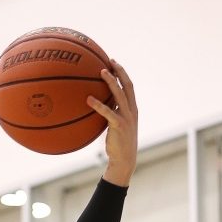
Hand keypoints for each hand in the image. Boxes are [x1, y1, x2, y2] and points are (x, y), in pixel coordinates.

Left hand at [88, 61, 137, 187]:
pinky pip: (108, 112)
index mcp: (132, 109)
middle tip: (109, 60)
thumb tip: (99, 106)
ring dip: (111, 81)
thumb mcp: (117, 127)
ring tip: (101, 71)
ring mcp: (127, 118)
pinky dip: (98, 104)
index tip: (114, 63)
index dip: (122, 73)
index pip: (129, 86)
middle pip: (127, 86)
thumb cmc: (118, 145)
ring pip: (119, 94)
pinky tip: (88, 99)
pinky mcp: (119, 126)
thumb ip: (112, 115)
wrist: (124, 160)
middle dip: (119, 71)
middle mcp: (131, 111)